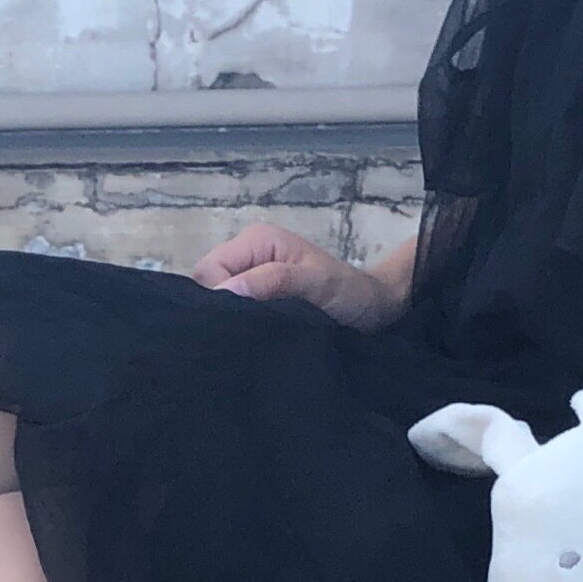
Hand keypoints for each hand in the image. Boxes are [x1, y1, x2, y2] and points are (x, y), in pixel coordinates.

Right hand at [190, 222, 403, 329]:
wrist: (375, 308)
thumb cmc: (349, 292)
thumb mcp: (315, 284)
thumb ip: (273, 282)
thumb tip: (226, 293)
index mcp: (256, 241)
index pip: (207, 271)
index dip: (215, 299)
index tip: (239, 325)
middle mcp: (248, 255)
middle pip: (207, 286)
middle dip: (220, 312)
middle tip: (244, 336)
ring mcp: (252, 277)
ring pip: (218, 302)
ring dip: (232, 322)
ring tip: (251, 339)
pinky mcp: (258, 298)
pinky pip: (234, 312)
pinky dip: (240, 327)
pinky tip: (253, 340)